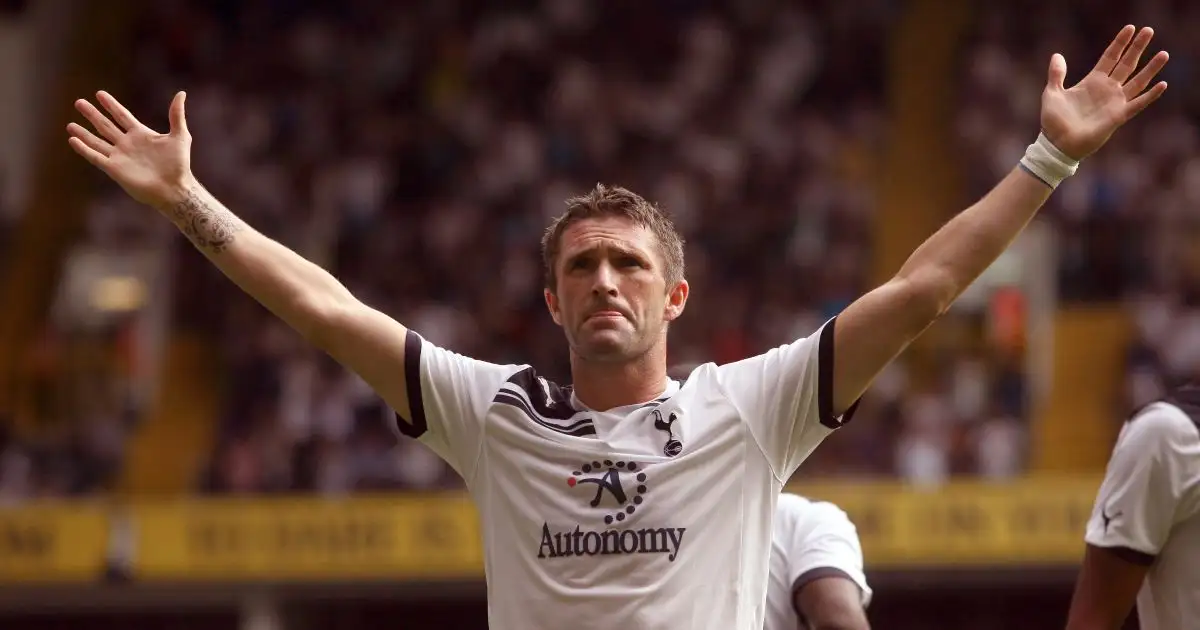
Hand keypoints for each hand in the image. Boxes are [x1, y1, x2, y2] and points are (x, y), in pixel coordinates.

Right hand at [67, 91, 193, 209]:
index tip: (99, 94)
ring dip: (83, 133)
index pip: (122, 115)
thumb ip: (176, 115)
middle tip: (79, 102)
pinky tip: (72, 140)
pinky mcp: (115, 169)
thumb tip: (181, 93)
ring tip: (70, 124)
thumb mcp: (180, 136)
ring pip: (97, 141)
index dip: (111, 105)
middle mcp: (128, 144)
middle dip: (92, 114)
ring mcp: (120, 156)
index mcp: (141, 134)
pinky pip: (95, 157)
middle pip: (106, 125)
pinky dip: (84, 149)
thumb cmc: (180, 164)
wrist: (174, 188)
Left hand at [1041, 25, 1168, 159]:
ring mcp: (1114, 102)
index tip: (1130, 28)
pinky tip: (1162, 84)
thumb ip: (1056, 75)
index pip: (1110, 57)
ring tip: (1163, 54)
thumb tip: (1057, 55)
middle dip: (1137, 47)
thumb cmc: (1053, 121)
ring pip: (1138, 81)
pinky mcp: (1118, 116)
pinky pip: (1138, 104)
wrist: (1057, 144)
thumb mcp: (1052, 93)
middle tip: (1149, 30)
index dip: (1120, 43)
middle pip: (1127, 64)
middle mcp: (1107, 89)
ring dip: (1151, 68)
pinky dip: (1150, 95)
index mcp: (1092, 81)